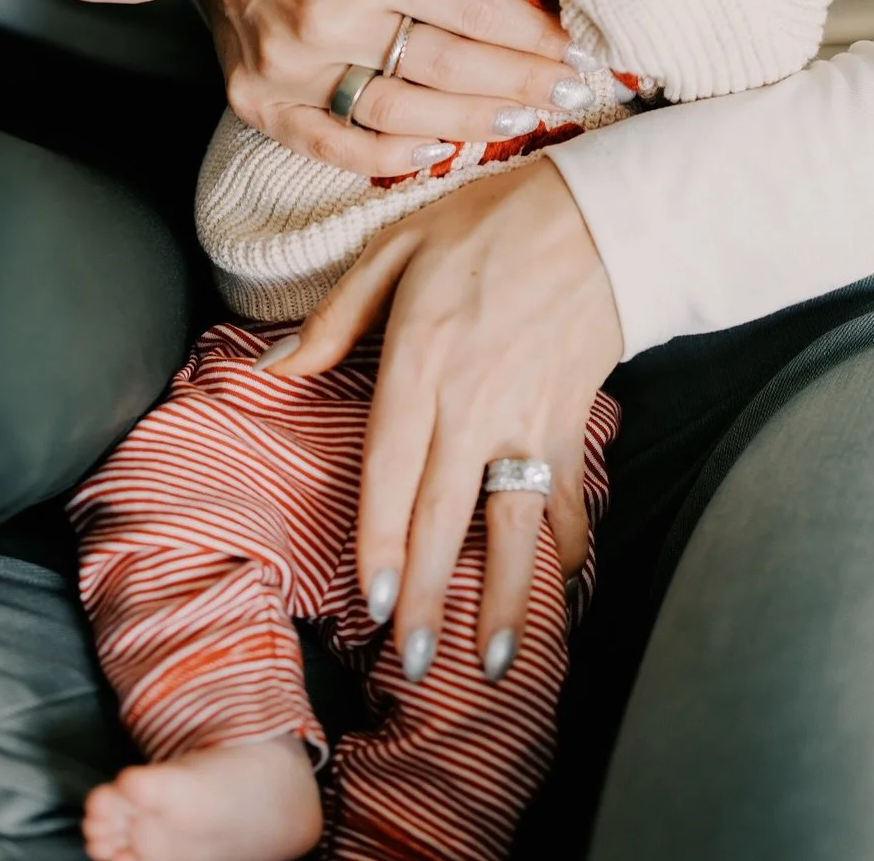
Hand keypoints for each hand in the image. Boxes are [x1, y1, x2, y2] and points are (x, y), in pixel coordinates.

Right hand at [198, 0, 603, 176]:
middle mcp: (325, 20)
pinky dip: (385, 156)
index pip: (473, 10)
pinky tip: (435, 149)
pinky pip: (330, 145)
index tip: (575, 51)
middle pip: (447, 67)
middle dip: (521, 83)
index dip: (533, 36)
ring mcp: (288, 68)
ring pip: (399, 113)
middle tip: (572, 94)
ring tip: (521, 119)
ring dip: (470, 123)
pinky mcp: (257, 99)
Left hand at [268, 160, 623, 676]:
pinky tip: (562, 582)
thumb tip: (271, 369)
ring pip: (512, 524)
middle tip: (410, 664)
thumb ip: (335, 317)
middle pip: (444, 514)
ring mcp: (531, 415)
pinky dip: (569, 542)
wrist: (601, 211)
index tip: (371, 600)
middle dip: (426, 595)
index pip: (392, 468)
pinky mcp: (573, 417)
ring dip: (503, 598)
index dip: (380, 539)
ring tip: (490, 662)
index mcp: (423, 358)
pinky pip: (569, 494)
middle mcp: (476, 400)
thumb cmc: (490, 221)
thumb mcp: (397, 246)